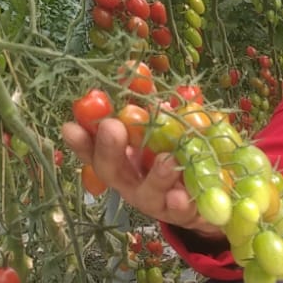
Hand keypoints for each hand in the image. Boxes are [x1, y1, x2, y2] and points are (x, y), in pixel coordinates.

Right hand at [61, 115, 223, 238]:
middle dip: (110, 150)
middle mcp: (133, 183)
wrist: (213, 199)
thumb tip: (132, 68)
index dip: (81, 141)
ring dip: (156, 177)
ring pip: (149, 193)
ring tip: (166, 160)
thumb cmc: (178, 156)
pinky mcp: (184, 214)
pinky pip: (182, 210)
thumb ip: (148, 104)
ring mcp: (157, 202)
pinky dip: (181, 203)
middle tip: (112, 127)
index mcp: (124, 160)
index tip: (70, 126)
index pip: (94, 151)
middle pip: (113, 171)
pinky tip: (182, 195)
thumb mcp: (163, 128)